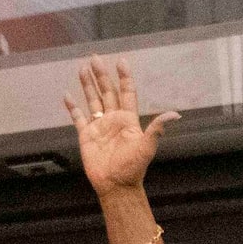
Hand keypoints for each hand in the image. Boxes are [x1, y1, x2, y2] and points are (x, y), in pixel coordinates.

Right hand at [65, 57, 179, 197]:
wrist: (116, 185)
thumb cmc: (133, 168)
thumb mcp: (147, 147)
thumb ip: (157, 129)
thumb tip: (174, 115)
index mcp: (128, 118)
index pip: (126, 92)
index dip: (124, 77)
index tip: (120, 61)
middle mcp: (113, 119)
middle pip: (107, 92)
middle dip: (101, 75)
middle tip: (94, 58)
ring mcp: (99, 127)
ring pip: (93, 100)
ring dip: (87, 85)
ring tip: (82, 69)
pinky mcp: (86, 136)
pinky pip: (78, 118)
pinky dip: (73, 107)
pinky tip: (67, 96)